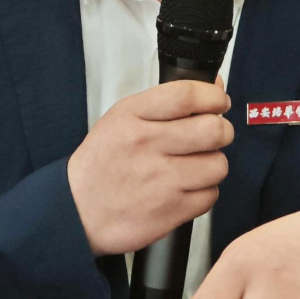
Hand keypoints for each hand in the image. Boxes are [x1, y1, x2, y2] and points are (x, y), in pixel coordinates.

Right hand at [67, 77, 232, 257]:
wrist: (77, 210)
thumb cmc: (103, 162)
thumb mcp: (124, 118)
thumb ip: (168, 101)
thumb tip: (215, 86)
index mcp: (133, 116)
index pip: (187, 95)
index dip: (213, 96)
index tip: (218, 102)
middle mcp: (147, 145)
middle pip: (213, 129)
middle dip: (221, 131)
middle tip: (213, 135)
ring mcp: (160, 180)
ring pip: (218, 165)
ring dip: (213, 164)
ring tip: (196, 165)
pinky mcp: (170, 211)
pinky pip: (210, 196)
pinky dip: (204, 192)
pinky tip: (187, 188)